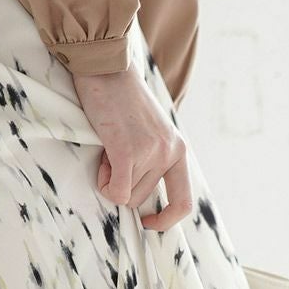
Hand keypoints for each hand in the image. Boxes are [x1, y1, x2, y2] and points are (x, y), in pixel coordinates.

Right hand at [72, 65, 192, 230]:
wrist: (107, 67)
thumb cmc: (121, 100)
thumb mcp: (151, 132)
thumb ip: (154, 160)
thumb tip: (141, 201)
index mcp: (178, 150)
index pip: (184, 202)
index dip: (166, 220)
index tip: (148, 221)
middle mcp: (170, 153)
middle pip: (142, 200)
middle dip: (122, 185)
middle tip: (114, 155)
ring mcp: (151, 152)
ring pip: (126, 196)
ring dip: (110, 178)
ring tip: (110, 146)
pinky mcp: (128, 151)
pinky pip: (116, 192)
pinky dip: (105, 183)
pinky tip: (103, 160)